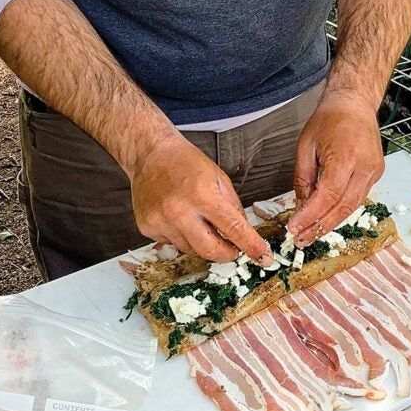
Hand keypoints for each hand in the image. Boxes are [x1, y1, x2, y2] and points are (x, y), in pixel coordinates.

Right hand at [129, 132, 273, 263]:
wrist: (151, 154)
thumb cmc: (185, 162)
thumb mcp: (219, 178)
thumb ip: (233, 207)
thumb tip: (243, 235)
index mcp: (202, 194)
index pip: (233, 228)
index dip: (251, 245)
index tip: (263, 257)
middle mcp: (179, 210)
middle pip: (210, 250)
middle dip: (227, 254)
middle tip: (234, 250)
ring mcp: (161, 221)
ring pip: (190, 250)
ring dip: (202, 243)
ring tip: (200, 222)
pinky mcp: (147, 227)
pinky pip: (172, 244)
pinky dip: (182, 237)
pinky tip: (179, 218)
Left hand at [288, 89, 384, 247]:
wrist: (354, 103)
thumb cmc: (329, 119)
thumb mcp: (306, 145)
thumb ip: (303, 178)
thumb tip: (301, 207)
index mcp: (345, 157)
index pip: (328, 197)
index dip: (311, 216)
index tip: (295, 228)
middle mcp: (365, 166)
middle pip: (343, 207)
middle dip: (321, 226)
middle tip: (303, 238)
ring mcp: (374, 170)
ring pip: (353, 206)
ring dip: (332, 221)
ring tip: (312, 232)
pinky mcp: (377, 172)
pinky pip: (359, 196)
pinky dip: (342, 208)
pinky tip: (327, 215)